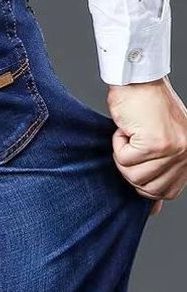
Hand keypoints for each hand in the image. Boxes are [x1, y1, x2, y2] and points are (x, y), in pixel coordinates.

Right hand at [107, 75, 186, 215]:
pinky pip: (124, 159)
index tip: (137, 162)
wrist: (137, 81)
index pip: (167, 193)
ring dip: (122, 155)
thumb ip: (159, 175)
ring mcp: (174, 149)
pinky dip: (117, 144)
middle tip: (132, 144)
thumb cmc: (142, 108)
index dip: (143, 183)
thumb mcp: (157, 146)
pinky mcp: (156, 143)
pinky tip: (127, 128)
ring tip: (131, 134)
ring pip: (133, 175)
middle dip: (129, 169)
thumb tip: (154, 210)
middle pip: (147, 188)